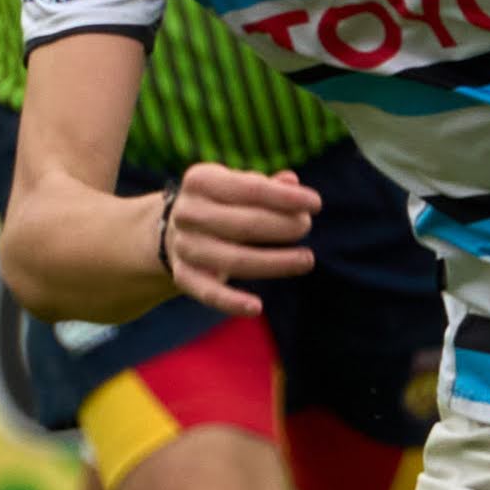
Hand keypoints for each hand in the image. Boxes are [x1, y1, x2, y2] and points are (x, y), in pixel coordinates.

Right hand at [161, 160, 319, 319]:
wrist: (173, 229)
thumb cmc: (221, 202)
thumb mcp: (238, 184)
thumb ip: (266, 185)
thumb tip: (291, 182)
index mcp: (202, 181)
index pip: (251, 189)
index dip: (286, 198)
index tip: (316, 204)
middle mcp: (188, 213)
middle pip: (245, 225)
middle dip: (283, 227)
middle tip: (305, 226)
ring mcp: (185, 246)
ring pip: (235, 260)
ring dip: (275, 263)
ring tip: (307, 260)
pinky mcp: (184, 276)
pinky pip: (209, 293)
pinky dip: (232, 303)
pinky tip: (257, 308)